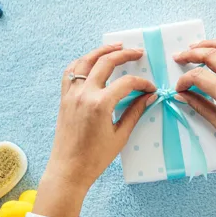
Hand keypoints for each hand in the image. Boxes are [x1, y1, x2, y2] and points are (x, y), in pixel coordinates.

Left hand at [33, 44, 156, 216]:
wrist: (68, 170)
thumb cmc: (96, 158)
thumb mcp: (120, 135)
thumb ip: (135, 111)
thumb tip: (149, 96)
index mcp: (100, 104)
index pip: (126, 83)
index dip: (142, 83)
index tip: (151, 88)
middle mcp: (84, 93)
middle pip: (106, 62)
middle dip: (124, 55)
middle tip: (138, 52)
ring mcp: (71, 94)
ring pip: (85, 61)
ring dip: (101, 51)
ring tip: (116, 47)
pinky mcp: (64, 98)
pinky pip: (70, 72)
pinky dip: (82, 62)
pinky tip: (92, 60)